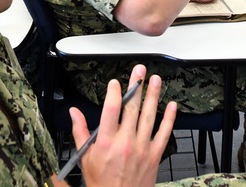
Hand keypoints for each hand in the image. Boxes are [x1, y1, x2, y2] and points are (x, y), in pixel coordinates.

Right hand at [70, 65, 175, 186]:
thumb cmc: (101, 182)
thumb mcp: (84, 157)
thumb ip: (80, 132)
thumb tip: (73, 112)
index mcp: (106, 142)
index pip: (111, 109)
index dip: (114, 92)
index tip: (115, 83)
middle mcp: (125, 142)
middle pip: (132, 108)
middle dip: (136, 86)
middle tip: (140, 71)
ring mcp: (142, 148)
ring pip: (149, 116)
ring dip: (153, 96)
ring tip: (155, 80)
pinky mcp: (154, 155)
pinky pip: (164, 133)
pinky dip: (169, 119)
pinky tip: (172, 105)